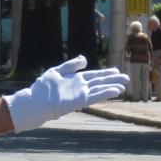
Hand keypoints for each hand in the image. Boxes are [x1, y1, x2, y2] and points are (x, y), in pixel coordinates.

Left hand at [6, 56, 127, 130]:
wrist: (35, 102)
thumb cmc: (42, 87)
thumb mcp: (56, 71)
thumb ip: (71, 65)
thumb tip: (85, 59)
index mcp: (75, 79)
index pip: (94, 75)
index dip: (106, 73)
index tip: (116, 70)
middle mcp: (80, 87)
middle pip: (100, 81)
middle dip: (113, 80)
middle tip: (126, 78)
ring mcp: (80, 94)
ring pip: (100, 89)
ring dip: (112, 87)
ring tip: (123, 86)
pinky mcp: (79, 102)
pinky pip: (95, 96)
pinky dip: (105, 93)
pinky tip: (115, 91)